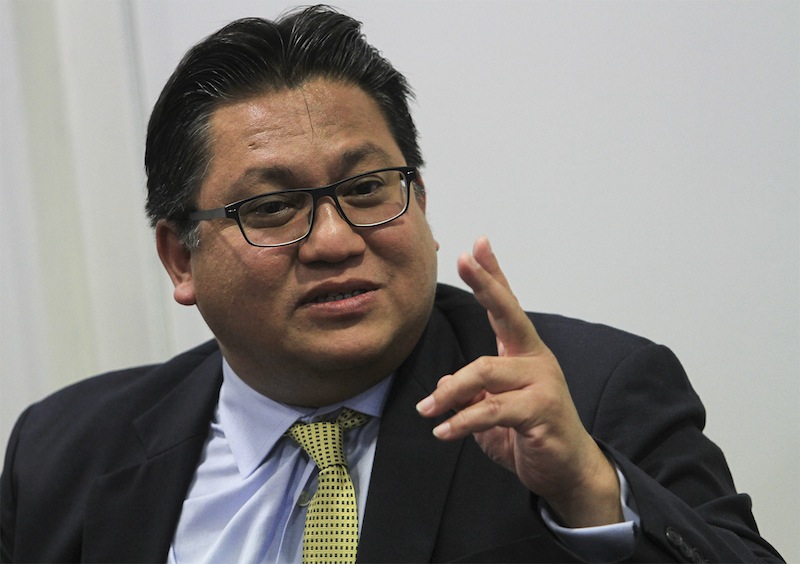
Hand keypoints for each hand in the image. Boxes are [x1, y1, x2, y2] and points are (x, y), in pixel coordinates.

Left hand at [415, 237, 622, 526]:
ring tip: (427, 411)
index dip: (493, 275)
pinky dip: (462, 420)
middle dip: (485, 284)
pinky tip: (444, 431)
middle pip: (508, 313)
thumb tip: (444, 388)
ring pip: (485, 371)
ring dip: (449, 393)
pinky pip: (491, 409)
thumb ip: (471, 391)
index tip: (477, 244)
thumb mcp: (492, 410)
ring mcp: (542, 383)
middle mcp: (536, 359)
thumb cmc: (529, 435)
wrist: (566, 471)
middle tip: (463, 258)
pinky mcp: (541, 411)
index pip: (507, 306)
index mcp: (524, 353)